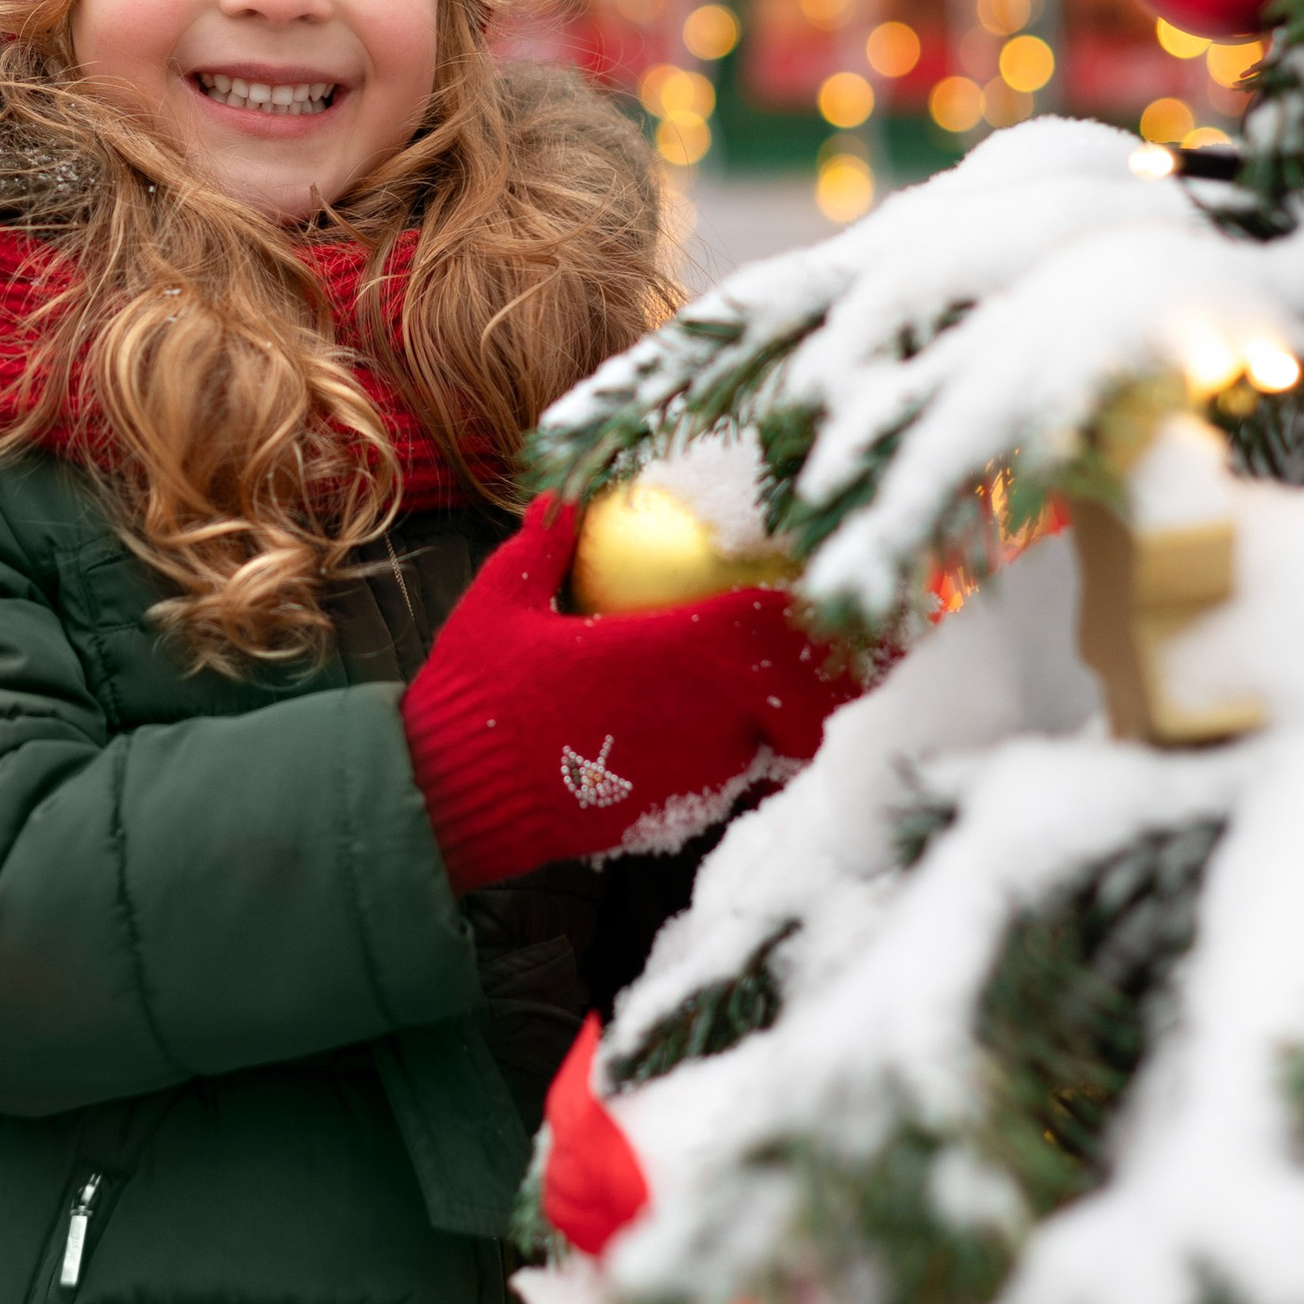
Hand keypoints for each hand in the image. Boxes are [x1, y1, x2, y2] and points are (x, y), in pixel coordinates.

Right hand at [400, 496, 852, 895]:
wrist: (451, 805)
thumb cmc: (471, 697)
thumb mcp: (499, 602)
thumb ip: (542, 545)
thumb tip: (563, 492)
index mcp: (657, 654)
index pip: (759, 621)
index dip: (802, 602)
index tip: (820, 579)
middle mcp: (690, 716)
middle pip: (794, 687)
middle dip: (829, 664)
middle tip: (852, 639)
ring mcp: (688, 770)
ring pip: (774, 735)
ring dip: (799, 710)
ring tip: (819, 681)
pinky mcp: (675, 811)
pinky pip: (735, 773)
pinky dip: (753, 749)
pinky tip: (749, 729)